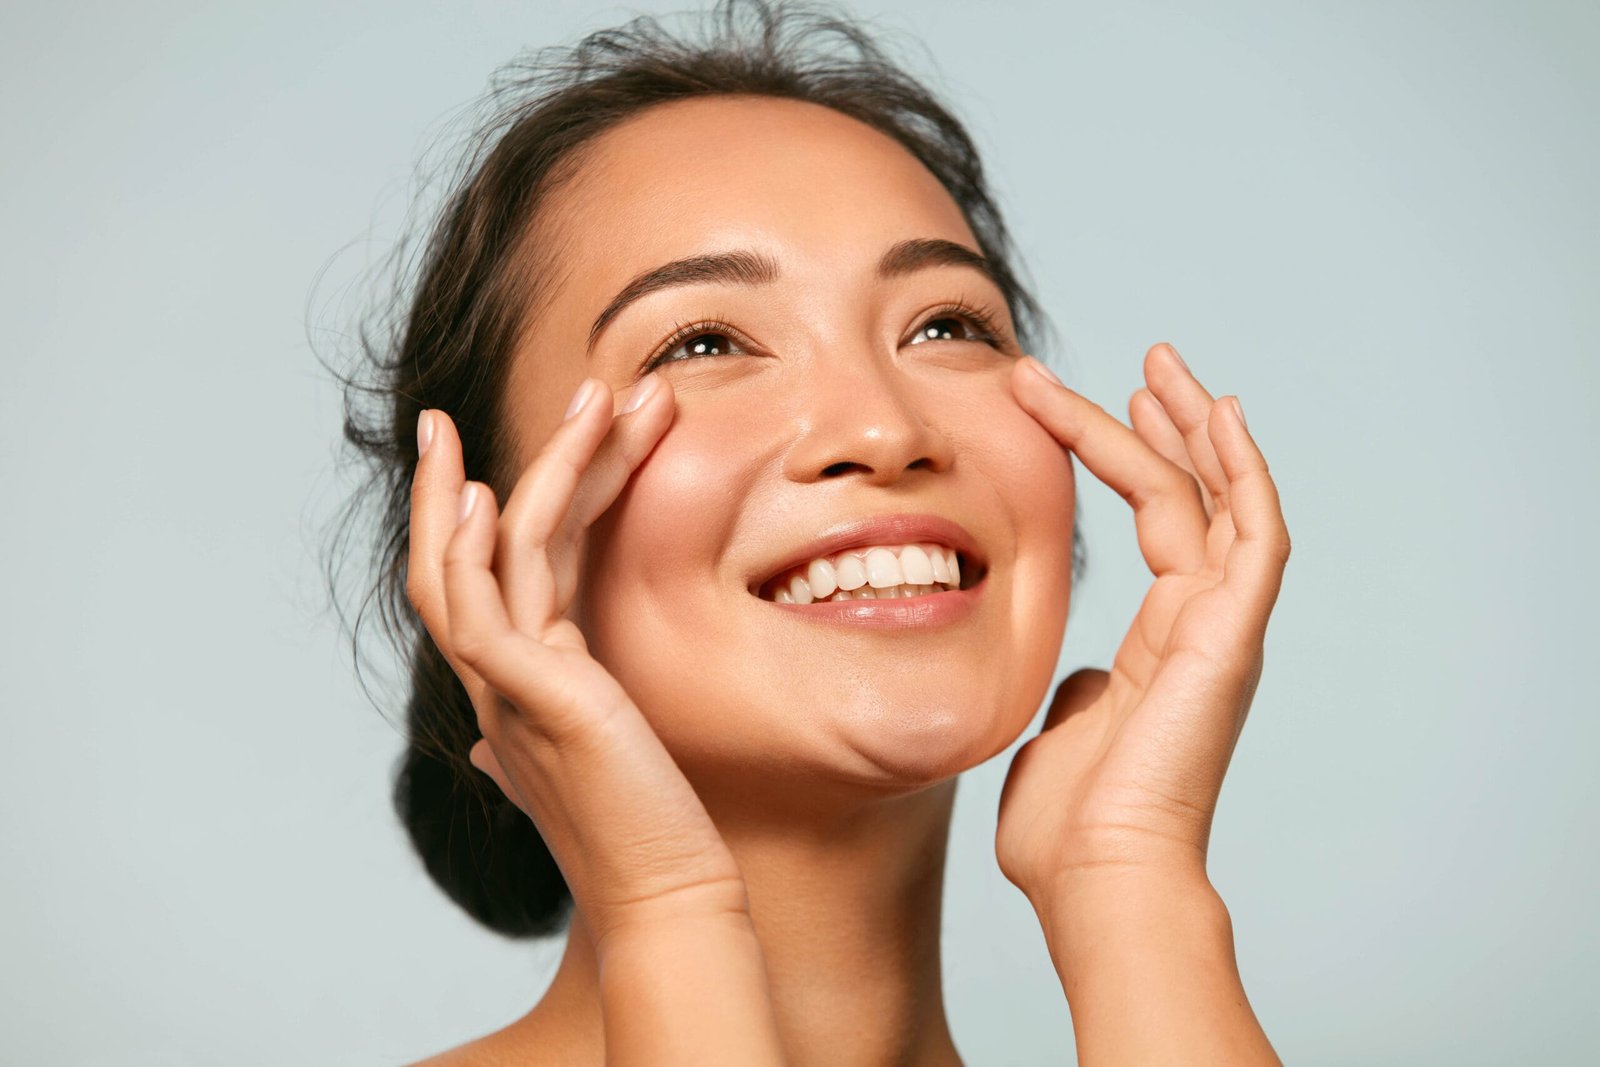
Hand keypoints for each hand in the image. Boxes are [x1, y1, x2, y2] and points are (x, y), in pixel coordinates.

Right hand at [406, 375, 748, 948]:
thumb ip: (551, 727)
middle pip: (466, 553)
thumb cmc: (643, 832)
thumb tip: (495, 745)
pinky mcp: (532, 701)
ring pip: (487, 557)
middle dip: (472, 473)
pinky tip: (493, 496)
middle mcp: (498, 682)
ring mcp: (506, 690)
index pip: (484, 576)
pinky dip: (477, 550)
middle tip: (499, 400)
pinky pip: (483, 611)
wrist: (670, 897)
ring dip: (538, 468)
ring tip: (592, 396)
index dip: (485, 509)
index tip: (494, 451)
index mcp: (516, 684)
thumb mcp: (593, 760)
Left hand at [995, 344, 1290, 902]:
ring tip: (1163, 364)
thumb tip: (1080, 675)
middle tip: (1148, 362)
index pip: (1157, 521)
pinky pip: (1254, 535)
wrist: (1095, 877)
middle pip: (1197, 496)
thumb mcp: (1061, 730)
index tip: (1084, 403)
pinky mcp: (1232, 636)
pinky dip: (1244, 473)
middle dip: (1170, 423)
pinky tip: (1219, 415)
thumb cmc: (1069, 826)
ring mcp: (1222, 628)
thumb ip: (1078, 689)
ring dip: (1195, 427)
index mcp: (1161, 642)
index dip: (1126, 455)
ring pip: (1222, 501)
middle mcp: (1201, 625)